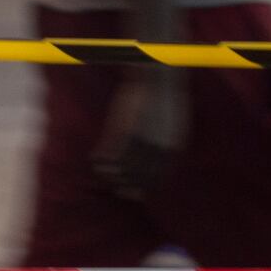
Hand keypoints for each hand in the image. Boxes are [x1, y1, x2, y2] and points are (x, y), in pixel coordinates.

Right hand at [94, 68, 186, 199]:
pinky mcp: (121, 131)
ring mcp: (139, 139)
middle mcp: (157, 147)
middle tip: (122, 193)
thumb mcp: (174, 125)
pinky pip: (108, 153)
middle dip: (130, 187)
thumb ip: (167, 144)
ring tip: (107, 176)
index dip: (147, 188)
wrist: (156, 76)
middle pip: (140, 177)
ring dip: (112, 175)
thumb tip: (162, 157)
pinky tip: (96, 161)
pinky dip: (100, 160)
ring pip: (122, 168)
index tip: (139, 194)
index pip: (159, 177)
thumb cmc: (165, 99)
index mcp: (172, 146)